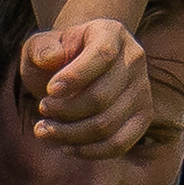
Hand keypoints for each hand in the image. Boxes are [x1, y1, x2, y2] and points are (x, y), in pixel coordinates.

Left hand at [17, 18, 146, 153]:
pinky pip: (119, 144)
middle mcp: (134, 59)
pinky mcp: (143, 117)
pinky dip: (89, 151)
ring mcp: (143, 89)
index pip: (101, 55)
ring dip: (69, 134)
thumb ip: (40, 49)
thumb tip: (52, 58)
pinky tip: (64, 146)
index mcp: (111, 33)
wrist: (75, 67)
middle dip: (64, 110)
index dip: (75, 77)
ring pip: (107, 124)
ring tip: (43, 130)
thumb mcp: (40, 46)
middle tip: (41, 110)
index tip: (49, 91)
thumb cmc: (55, 55)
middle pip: (101, 97)